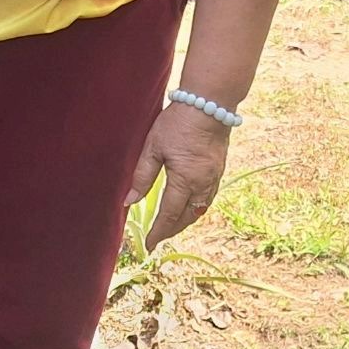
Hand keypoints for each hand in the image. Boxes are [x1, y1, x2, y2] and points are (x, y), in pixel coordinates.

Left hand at [126, 102, 230, 249]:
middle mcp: (203, 184)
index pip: (168, 215)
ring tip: (170, 227)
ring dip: (185, 221)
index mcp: (185, 180)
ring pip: (200, 210)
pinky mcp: (219, 170)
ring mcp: (214, 177)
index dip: (158, 232)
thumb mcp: (153, 147)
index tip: (148, 245)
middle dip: (171, 230)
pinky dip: (196, 208)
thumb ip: (142, 177)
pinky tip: (189, 208)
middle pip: (186, 217)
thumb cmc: (178, 122)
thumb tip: (129, 202)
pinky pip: (208, 198)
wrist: (209, 103)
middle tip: (157, 238)